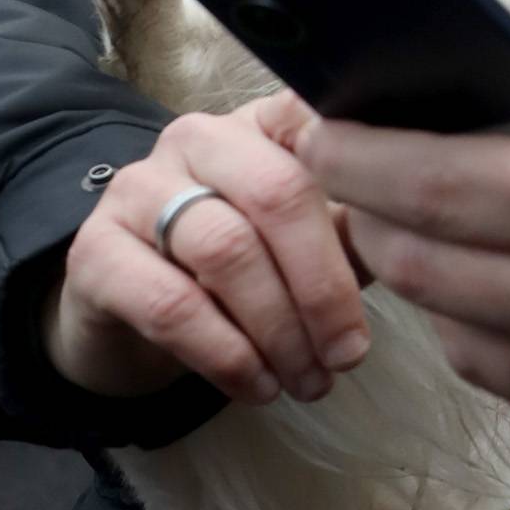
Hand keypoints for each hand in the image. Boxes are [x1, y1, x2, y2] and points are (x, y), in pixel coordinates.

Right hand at [41, 99, 371, 408]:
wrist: (128, 321)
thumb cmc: (242, 278)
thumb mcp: (307, 249)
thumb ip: (356, 234)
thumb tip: (415, 246)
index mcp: (258, 124)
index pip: (315, 122)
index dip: (362, 174)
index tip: (402, 232)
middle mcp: (195, 139)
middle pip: (278, 194)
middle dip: (324, 286)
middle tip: (349, 355)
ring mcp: (137, 189)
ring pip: (227, 250)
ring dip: (279, 329)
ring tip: (309, 383)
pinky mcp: (94, 252)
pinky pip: (172, 305)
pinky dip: (228, 354)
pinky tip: (258, 386)